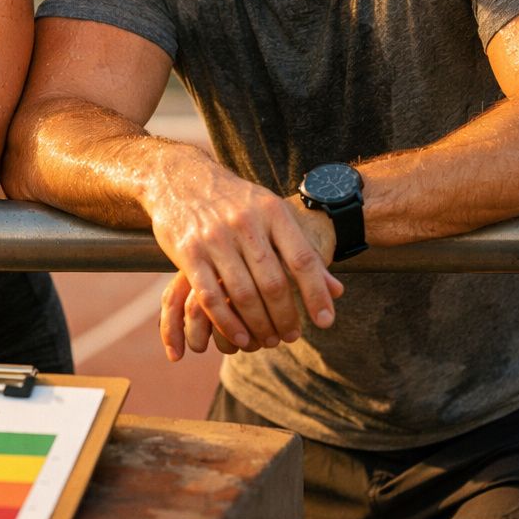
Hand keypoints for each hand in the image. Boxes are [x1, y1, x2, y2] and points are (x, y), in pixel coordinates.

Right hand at [142, 157, 341, 355]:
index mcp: (271, 211)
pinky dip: (227, 323)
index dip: (316, 294)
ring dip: (259, 325)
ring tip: (269, 340)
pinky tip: (240, 338)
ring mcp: (214, 238)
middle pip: (273, 282)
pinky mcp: (188, 252)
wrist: (180, 177)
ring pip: (242, 294)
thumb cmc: (235, 201)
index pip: (302, 259)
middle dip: (286, 317)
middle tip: (293, 336)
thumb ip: (301, 249)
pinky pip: (210, 297)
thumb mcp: (271, 212)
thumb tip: (337, 291)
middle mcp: (244, 223)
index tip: (325, 322)